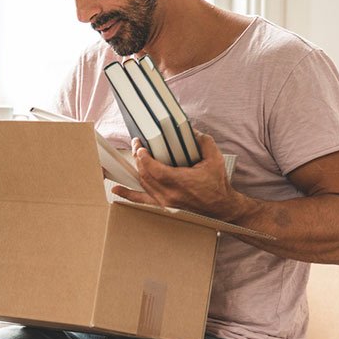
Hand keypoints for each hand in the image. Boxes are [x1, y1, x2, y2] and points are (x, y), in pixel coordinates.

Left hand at [111, 131, 247, 220]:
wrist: (221, 208)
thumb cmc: (218, 185)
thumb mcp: (215, 159)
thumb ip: (204, 142)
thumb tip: (191, 130)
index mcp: (180, 182)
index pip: (154, 169)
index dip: (144, 157)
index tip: (140, 146)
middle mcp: (169, 194)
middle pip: (145, 174)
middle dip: (139, 158)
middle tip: (137, 145)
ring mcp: (165, 202)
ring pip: (143, 184)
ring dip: (137, 169)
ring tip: (136, 156)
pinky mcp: (164, 206)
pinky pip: (142, 201)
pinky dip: (128, 195)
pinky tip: (116, 189)